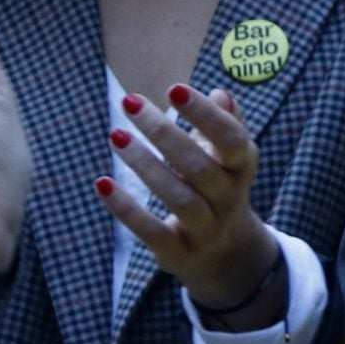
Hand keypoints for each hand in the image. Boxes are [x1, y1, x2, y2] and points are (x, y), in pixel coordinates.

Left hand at [97, 84, 279, 322]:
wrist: (225, 254)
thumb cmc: (218, 187)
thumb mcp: (228, 156)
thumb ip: (226, 123)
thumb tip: (219, 93)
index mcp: (242, 167)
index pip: (231, 138)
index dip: (206, 115)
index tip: (174, 89)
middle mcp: (229, 198)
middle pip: (200, 167)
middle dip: (165, 133)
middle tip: (130, 103)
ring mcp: (206, 229)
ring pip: (178, 198)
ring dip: (145, 165)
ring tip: (116, 135)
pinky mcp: (178, 252)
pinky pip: (152, 231)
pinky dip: (127, 209)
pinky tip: (102, 184)